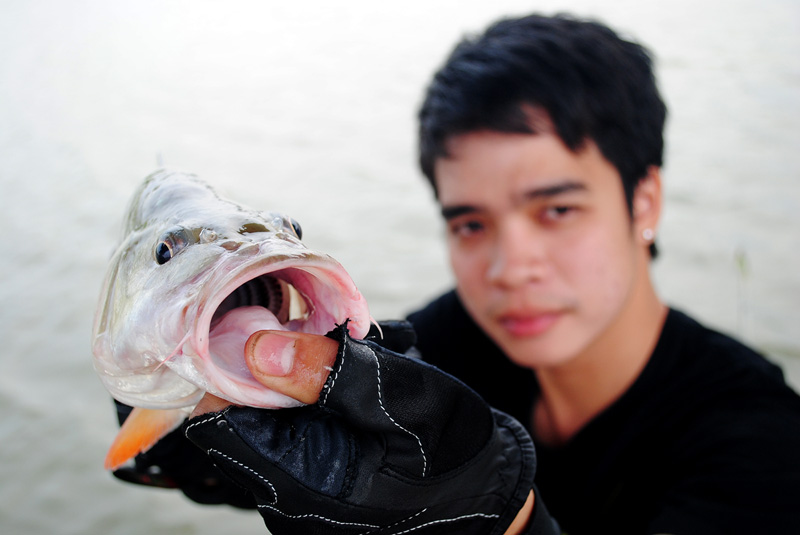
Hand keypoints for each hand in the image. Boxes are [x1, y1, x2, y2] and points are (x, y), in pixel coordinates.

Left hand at [185, 323, 537, 533]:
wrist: (486, 494)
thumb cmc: (454, 453)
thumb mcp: (406, 400)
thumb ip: (335, 375)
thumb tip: (258, 348)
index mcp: (301, 483)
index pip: (219, 424)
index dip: (226, 368)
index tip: (261, 327)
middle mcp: (287, 490)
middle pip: (240, 412)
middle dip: (274, 362)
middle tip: (327, 335)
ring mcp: (299, 484)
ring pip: (268, 410)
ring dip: (300, 371)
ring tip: (359, 359)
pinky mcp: (313, 472)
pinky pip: (293, 420)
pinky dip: (316, 387)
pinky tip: (359, 377)